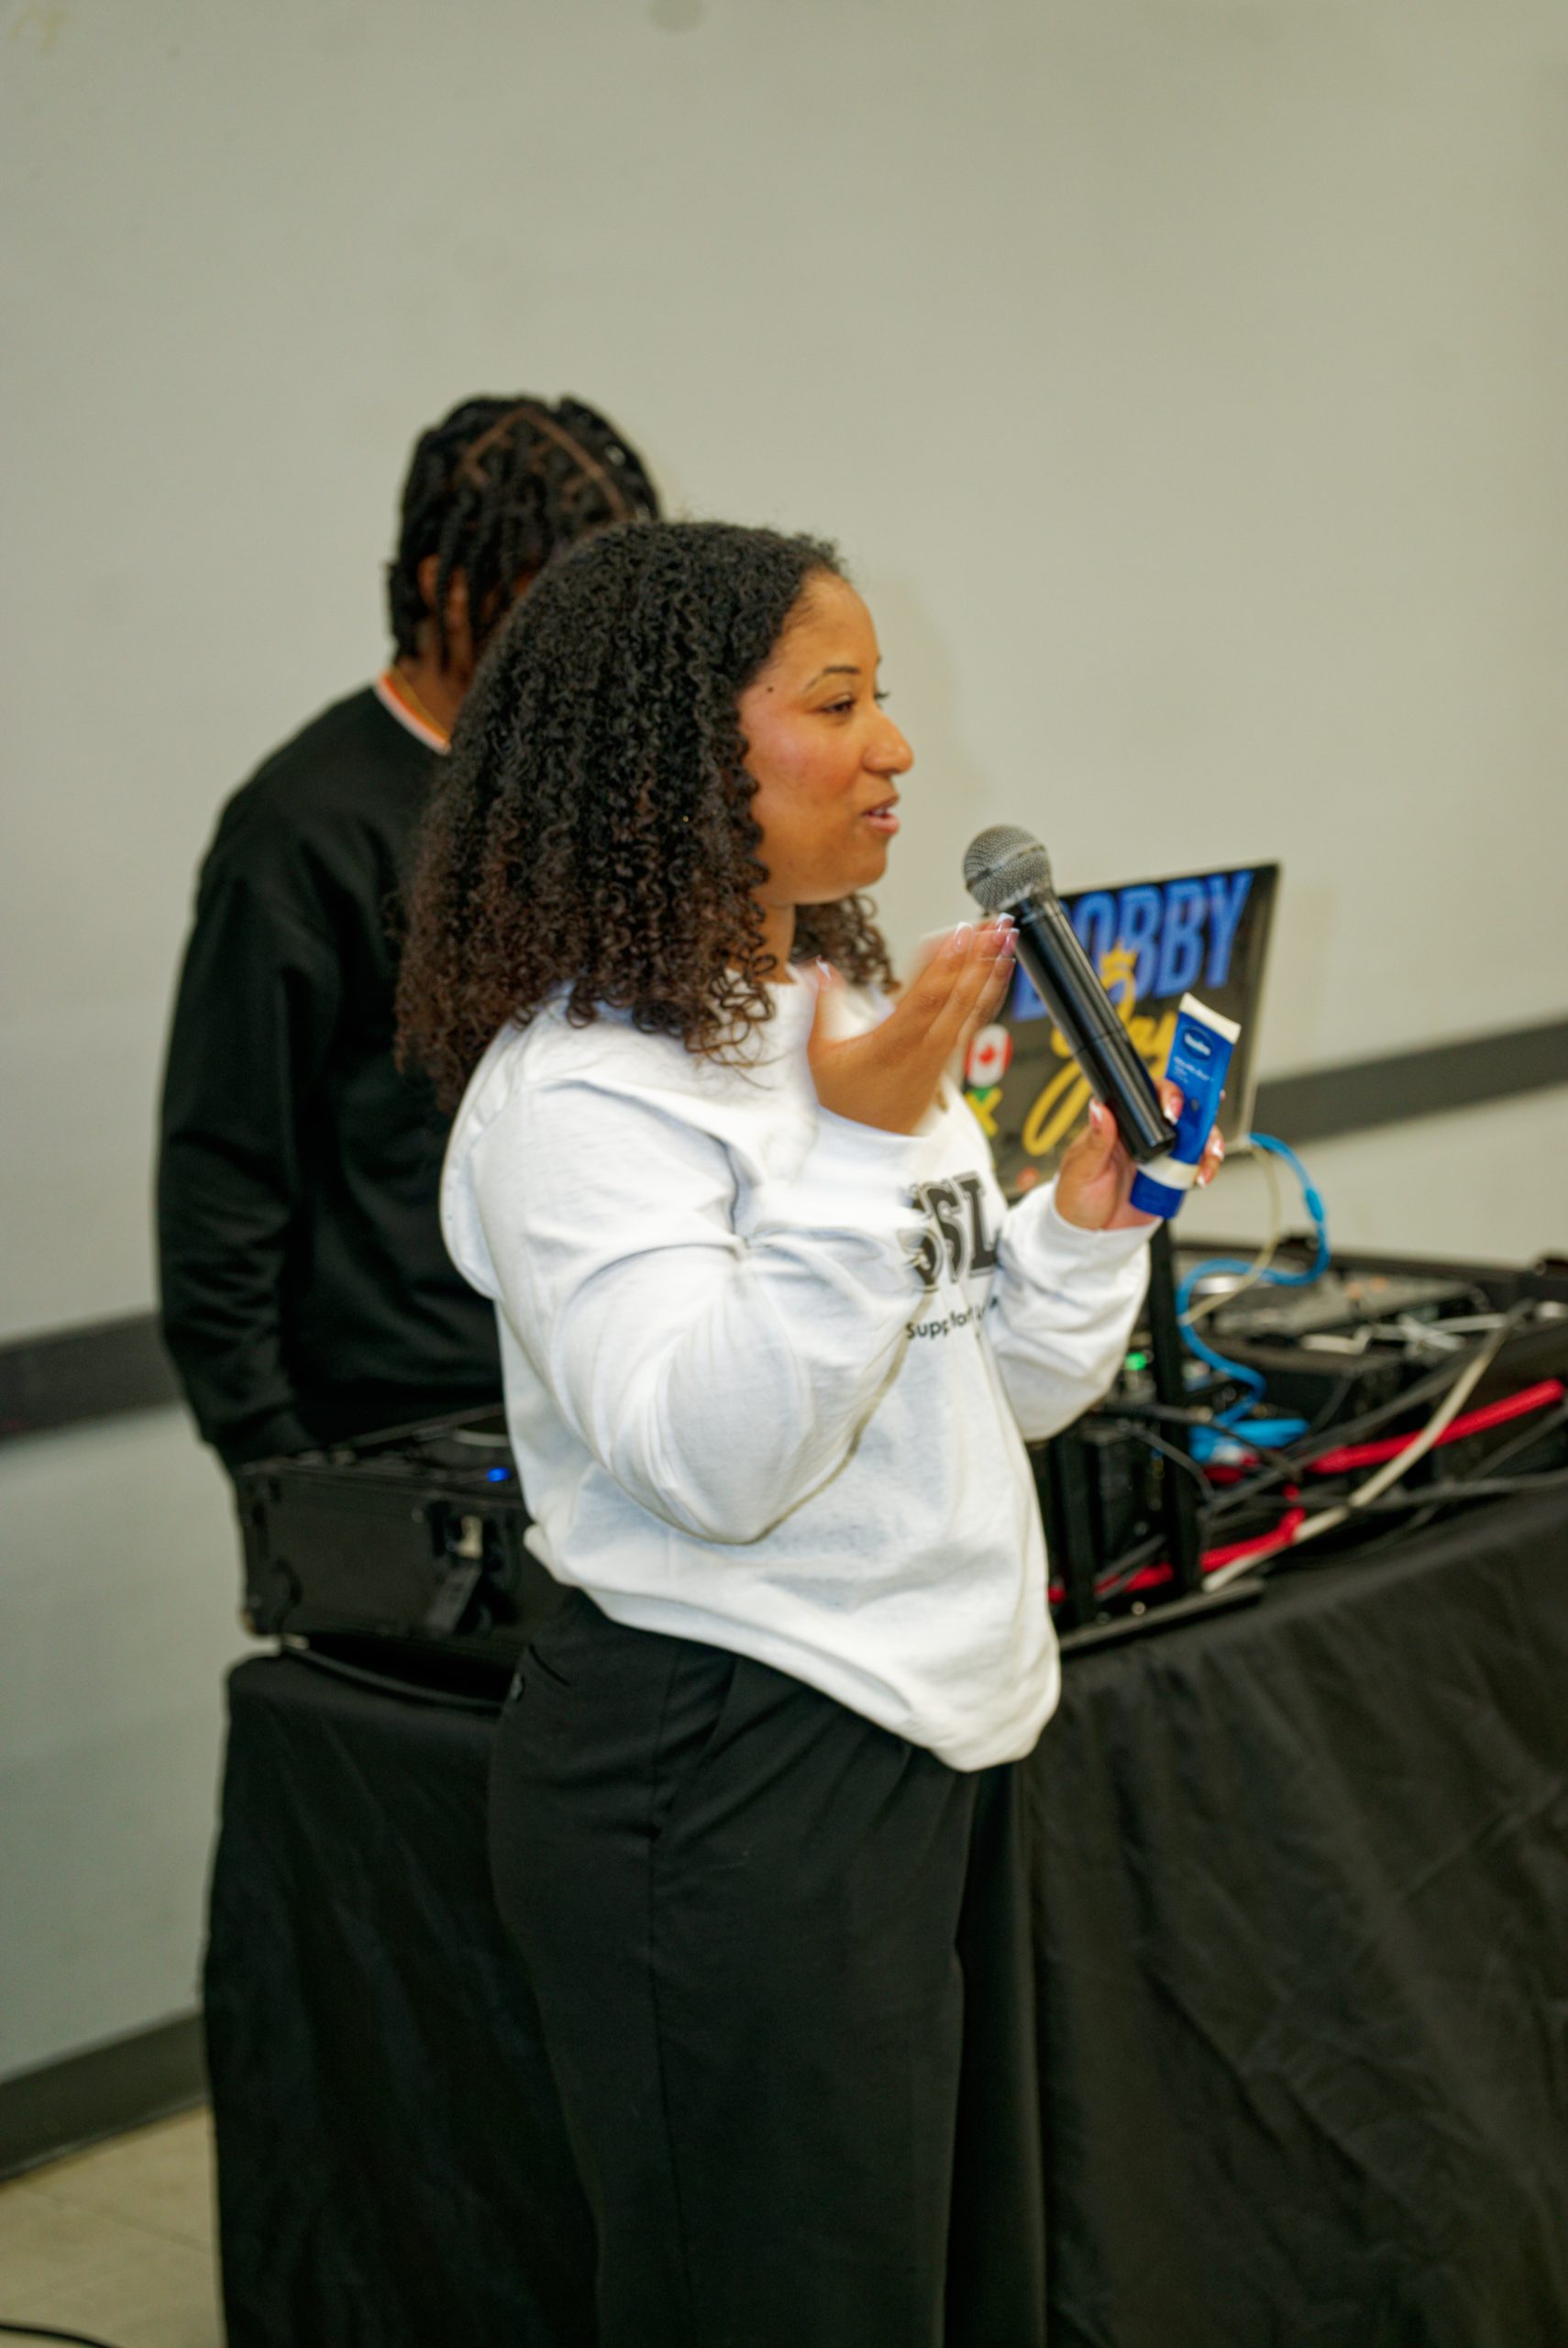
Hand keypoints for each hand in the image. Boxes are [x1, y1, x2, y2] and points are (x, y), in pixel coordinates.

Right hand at [809, 921, 1015, 1135]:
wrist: (867, 1144)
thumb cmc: (843, 1100)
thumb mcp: (819, 1054)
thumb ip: (822, 1006)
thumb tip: (819, 968)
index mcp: (890, 1044)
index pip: (923, 997)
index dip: (945, 964)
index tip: (960, 933)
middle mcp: (922, 1050)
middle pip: (957, 997)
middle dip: (979, 956)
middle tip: (995, 924)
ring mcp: (942, 1057)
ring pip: (973, 1010)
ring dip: (991, 972)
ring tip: (1007, 939)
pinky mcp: (953, 1063)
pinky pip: (976, 1025)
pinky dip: (991, 996)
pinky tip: (1001, 974)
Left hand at [1055, 1080, 1224, 1231]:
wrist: (1091, 1233)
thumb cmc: (1077, 1196)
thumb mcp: (1083, 1167)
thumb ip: (1096, 1139)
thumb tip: (1098, 1109)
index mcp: (1121, 1124)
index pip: (1149, 1095)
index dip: (1168, 1093)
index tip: (1174, 1108)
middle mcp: (1145, 1135)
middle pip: (1182, 1110)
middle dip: (1201, 1113)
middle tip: (1203, 1125)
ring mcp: (1162, 1155)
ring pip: (1197, 1137)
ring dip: (1209, 1143)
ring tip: (1208, 1157)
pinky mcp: (1172, 1177)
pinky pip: (1197, 1166)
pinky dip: (1207, 1167)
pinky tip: (1202, 1176)